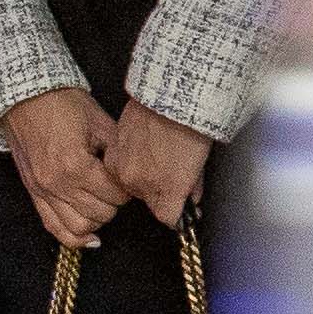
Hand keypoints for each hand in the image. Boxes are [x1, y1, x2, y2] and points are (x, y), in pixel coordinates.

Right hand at [0, 85, 123, 250]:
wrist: (24, 95)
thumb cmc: (62, 103)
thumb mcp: (99, 121)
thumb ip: (118, 152)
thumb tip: (134, 174)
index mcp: (76, 165)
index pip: (116, 196)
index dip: (127, 189)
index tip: (125, 176)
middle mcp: (57, 184)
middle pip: (101, 214)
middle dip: (115, 203)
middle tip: (115, 186)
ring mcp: (42, 191)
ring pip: (79, 228)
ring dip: (97, 219)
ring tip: (102, 203)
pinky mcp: (33, 192)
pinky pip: (53, 227)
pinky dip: (73, 239)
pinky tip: (91, 239)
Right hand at [103, 100, 217, 228]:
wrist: (173, 95)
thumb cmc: (191, 126)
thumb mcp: (200, 164)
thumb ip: (192, 188)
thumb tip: (189, 198)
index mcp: (164, 191)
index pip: (168, 218)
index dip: (176, 212)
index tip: (180, 205)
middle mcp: (138, 183)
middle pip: (146, 202)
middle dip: (158, 194)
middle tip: (171, 175)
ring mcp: (120, 165)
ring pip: (129, 184)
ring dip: (140, 177)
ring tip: (155, 158)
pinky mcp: (112, 149)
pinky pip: (117, 166)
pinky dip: (129, 161)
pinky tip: (142, 147)